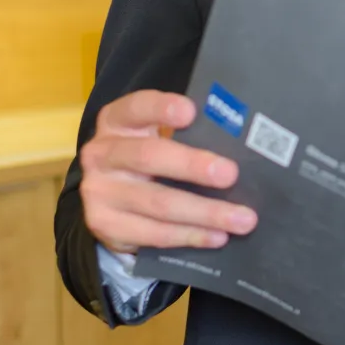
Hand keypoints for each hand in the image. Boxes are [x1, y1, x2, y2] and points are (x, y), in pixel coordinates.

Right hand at [79, 89, 256, 254]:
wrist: (110, 198)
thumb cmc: (150, 158)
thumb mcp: (155, 136)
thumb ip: (189, 134)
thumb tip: (245, 142)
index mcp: (116, 121)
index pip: (136, 108)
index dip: (161, 108)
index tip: (191, 112)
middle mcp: (102, 154)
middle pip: (148, 157)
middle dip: (192, 166)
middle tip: (231, 174)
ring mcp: (99, 192)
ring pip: (158, 203)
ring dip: (206, 212)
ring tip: (243, 218)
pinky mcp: (106, 225)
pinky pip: (154, 233)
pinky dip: (191, 235)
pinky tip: (218, 236)